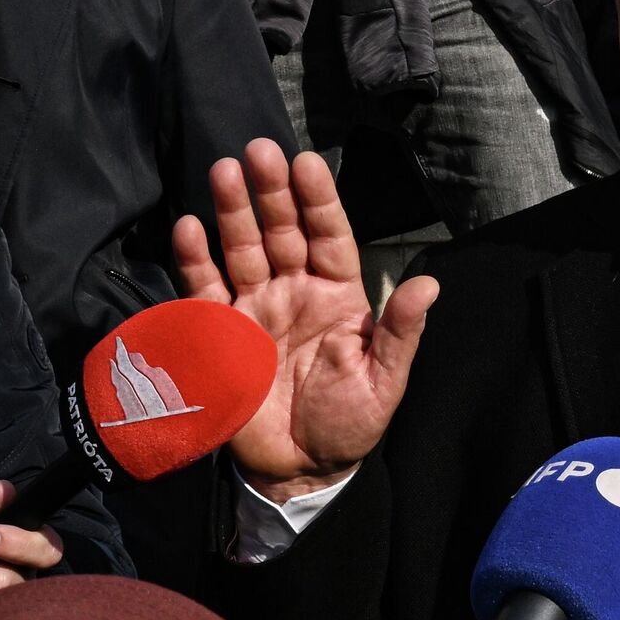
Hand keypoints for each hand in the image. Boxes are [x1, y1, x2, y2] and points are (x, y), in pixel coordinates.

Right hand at [173, 139, 438, 502]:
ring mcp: (256, 308)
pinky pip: (206, 290)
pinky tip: (190, 226)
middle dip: (271, 192)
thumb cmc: (350, 422)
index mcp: (339, 296)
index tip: (307, 163)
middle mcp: (296, 291)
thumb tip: (429, 286)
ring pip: (243, 249)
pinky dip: (196, 259)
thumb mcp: (384, 382)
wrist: (301, 469)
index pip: (329, 236)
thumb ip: (400, 333)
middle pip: (283, 231)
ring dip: (233, 212)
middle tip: (259, 150)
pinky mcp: (222, 334)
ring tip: (224, 170)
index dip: (319, 201)